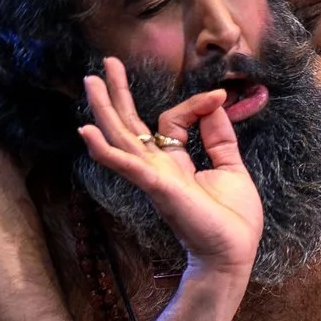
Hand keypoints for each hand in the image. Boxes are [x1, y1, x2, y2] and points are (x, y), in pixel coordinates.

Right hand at [76, 57, 261, 276]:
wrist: (233, 254)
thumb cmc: (233, 219)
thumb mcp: (232, 168)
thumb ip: (220, 137)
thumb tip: (216, 103)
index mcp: (175, 163)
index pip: (172, 120)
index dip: (194, 104)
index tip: (219, 97)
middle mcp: (158, 168)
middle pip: (130, 126)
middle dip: (118, 94)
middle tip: (105, 65)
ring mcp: (154, 178)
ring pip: (122, 138)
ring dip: (104, 110)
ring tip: (90, 82)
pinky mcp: (158, 188)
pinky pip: (127, 166)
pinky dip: (106, 150)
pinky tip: (87, 133)